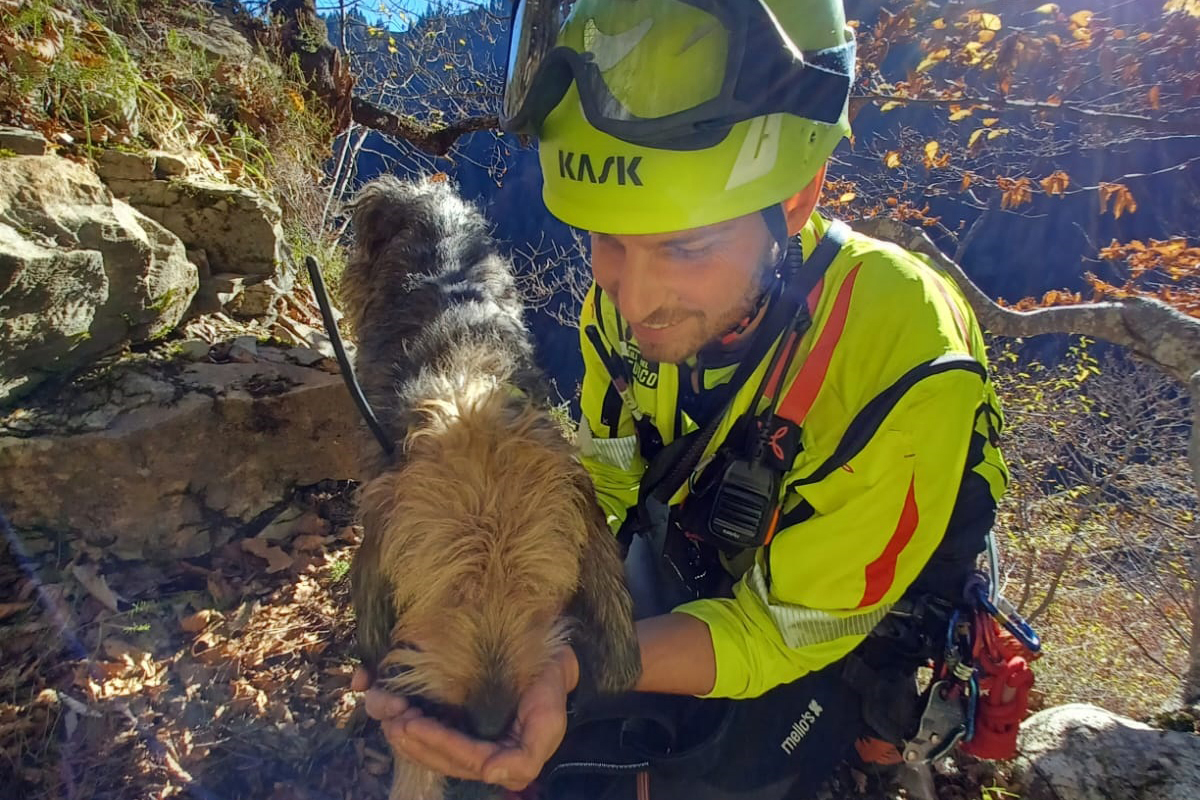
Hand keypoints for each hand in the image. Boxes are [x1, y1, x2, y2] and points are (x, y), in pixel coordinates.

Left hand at [352, 647, 578, 791]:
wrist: (548, 661)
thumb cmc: (548, 688)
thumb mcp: (548, 722)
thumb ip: (525, 757)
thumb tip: (491, 773)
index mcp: (503, 762)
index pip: (465, 759)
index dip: (437, 743)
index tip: (412, 725)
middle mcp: (482, 757)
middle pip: (442, 758)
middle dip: (415, 741)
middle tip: (392, 720)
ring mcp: (469, 742)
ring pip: (431, 750)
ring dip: (407, 736)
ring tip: (389, 715)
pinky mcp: (460, 727)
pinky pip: (432, 733)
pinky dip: (410, 724)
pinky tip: (393, 711)